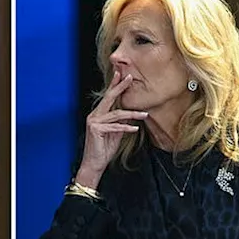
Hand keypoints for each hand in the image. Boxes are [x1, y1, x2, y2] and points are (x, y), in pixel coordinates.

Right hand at [76, 70, 147, 186]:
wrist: (94, 164)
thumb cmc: (104, 149)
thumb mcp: (116, 133)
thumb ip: (121, 122)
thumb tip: (132, 114)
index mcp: (98, 115)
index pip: (108, 98)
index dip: (114, 85)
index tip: (122, 74)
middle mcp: (94, 116)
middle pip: (109, 98)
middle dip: (120, 86)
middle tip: (129, 76)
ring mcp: (94, 122)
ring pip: (116, 114)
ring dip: (133, 114)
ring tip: (145, 114)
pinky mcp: (96, 130)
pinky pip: (115, 126)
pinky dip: (126, 128)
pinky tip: (135, 129)